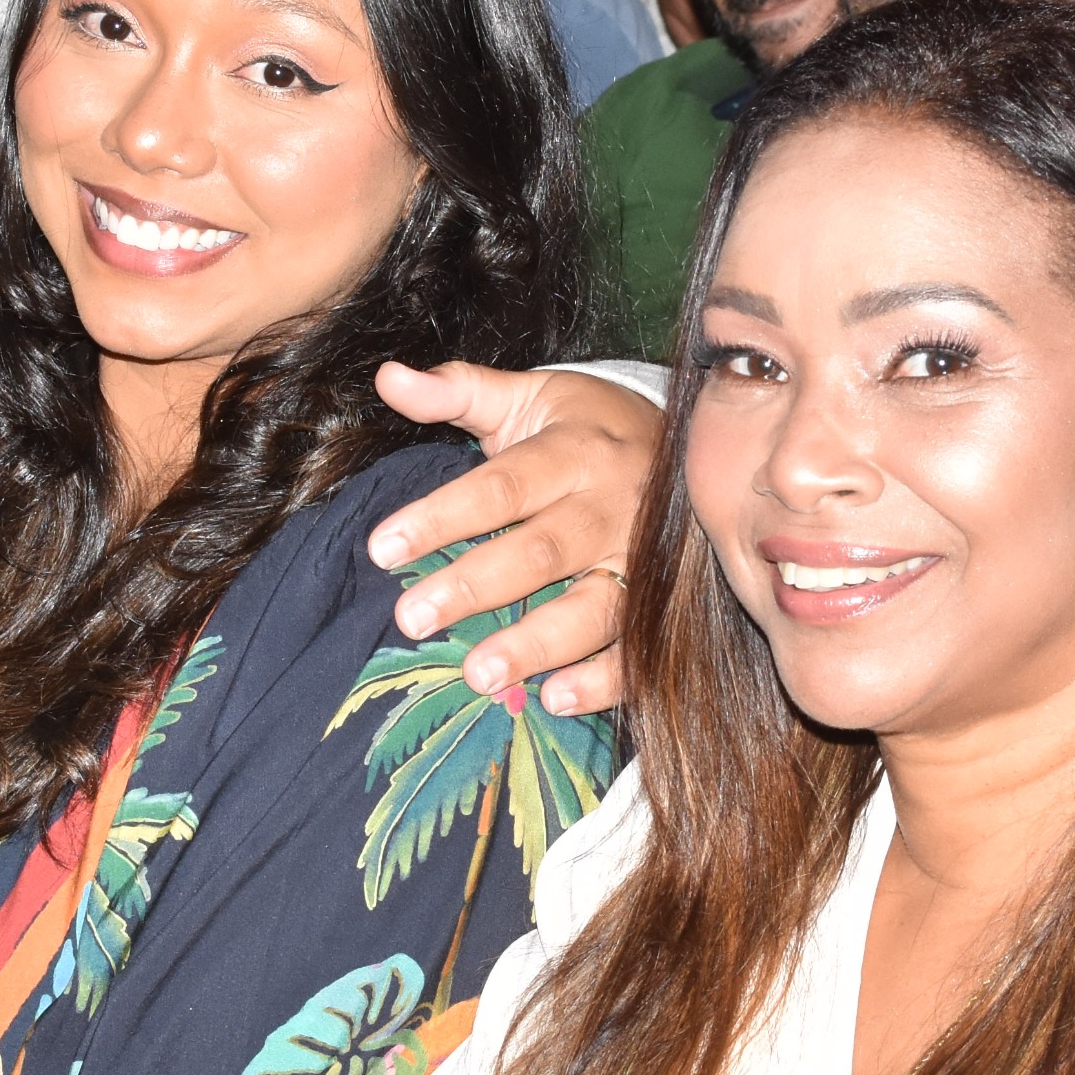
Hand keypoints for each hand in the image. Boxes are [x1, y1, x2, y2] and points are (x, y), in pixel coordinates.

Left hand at [368, 362, 657, 717]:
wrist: (692, 444)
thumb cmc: (586, 426)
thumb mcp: (528, 396)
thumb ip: (458, 390)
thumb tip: (388, 376)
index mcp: (575, 451)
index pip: (501, 487)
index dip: (441, 517)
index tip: (382, 549)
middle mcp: (612, 508)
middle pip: (541, 551)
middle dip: (476, 586)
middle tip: (412, 619)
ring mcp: (641, 562)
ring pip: (592, 606)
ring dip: (536, 644)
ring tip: (478, 675)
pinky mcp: (664, 605)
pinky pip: (639, 647)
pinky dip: (603, 679)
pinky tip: (555, 699)